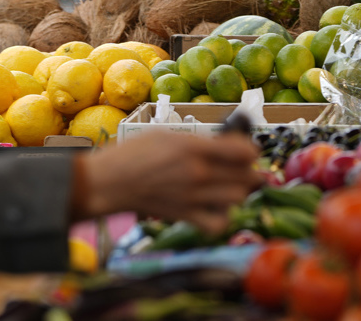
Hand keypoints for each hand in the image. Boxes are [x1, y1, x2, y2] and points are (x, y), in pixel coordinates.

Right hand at [76, 133, 262, 234]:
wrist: (109, 182)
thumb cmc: (133, 154)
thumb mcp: (166, 135)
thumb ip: (197, 142)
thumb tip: (223, 145)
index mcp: (194, 147)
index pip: (244, 151)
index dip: (250, 150)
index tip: (246, 150)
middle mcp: (198, 173)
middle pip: (246, 176)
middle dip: (248, 171)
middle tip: (240, 168)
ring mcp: (193, 197)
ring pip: (238, 198)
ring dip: (238, 192)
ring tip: (228, 186)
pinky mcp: (185, 215)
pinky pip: (218, 223)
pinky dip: (222, 218)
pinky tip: (215, 208)